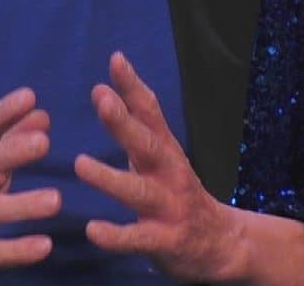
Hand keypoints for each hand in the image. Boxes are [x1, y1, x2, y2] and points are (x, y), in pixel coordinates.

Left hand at [75, 52, 249, 282]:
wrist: (222, 244)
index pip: (151, 112)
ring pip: (138, 191)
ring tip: (81, 164)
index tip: (116, 59)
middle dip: (124, 121)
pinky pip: (138, 239)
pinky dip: (116, 235)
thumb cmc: (176, 193)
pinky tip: (93, 230)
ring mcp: (169, 207)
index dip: (133, 86)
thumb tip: (101, 90)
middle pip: (147, 144)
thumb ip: (134, 127)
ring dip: (110, 178)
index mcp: (165, 150)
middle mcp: (170, 173)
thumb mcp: (160, 156)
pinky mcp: (165, 240)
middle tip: (102, 99)